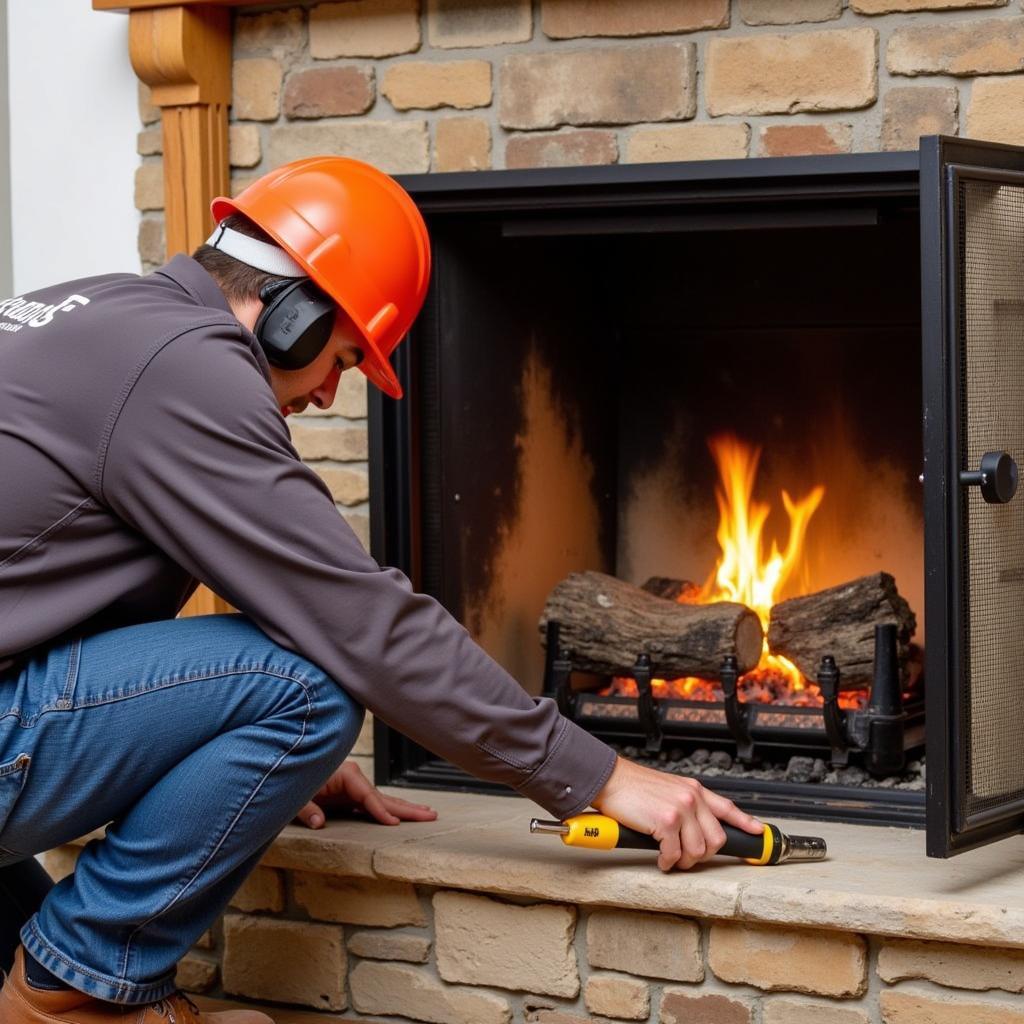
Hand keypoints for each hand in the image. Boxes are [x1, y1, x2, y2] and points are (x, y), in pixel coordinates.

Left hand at [294, 760, 437, 828]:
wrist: (282, 766)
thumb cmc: (290, 778)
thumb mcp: (295, 796)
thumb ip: (306, 809)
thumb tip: (318, 823)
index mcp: (344, 775)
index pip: (368, 795)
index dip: (381, 810)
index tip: (394, 823)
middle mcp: (352, 779)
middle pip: (384, 796)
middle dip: (407, 807)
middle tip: (431, 815)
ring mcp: (353, 787)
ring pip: (383, 799)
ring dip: (404, 808)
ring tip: (427, 814)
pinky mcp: (349, 796)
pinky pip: (373, 804)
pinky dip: (389, 809)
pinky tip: (401, 816)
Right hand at [592, 756, 761, 871]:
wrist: (611, 779)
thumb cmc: (634, 786)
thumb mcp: (668, 788)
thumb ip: (685, 804)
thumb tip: (693, 828)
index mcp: (694, 790)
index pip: (728, 808)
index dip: (745, 822)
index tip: (758, 831)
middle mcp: (692, 798)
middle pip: (716, 839)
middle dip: (703, 855)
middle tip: (687, 857)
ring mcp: (680, 810)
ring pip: (697, 850)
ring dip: (684, 861)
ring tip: (671, 858)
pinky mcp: (666, 822)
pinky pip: (674, 854)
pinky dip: (667, 862)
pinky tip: (660, 859)